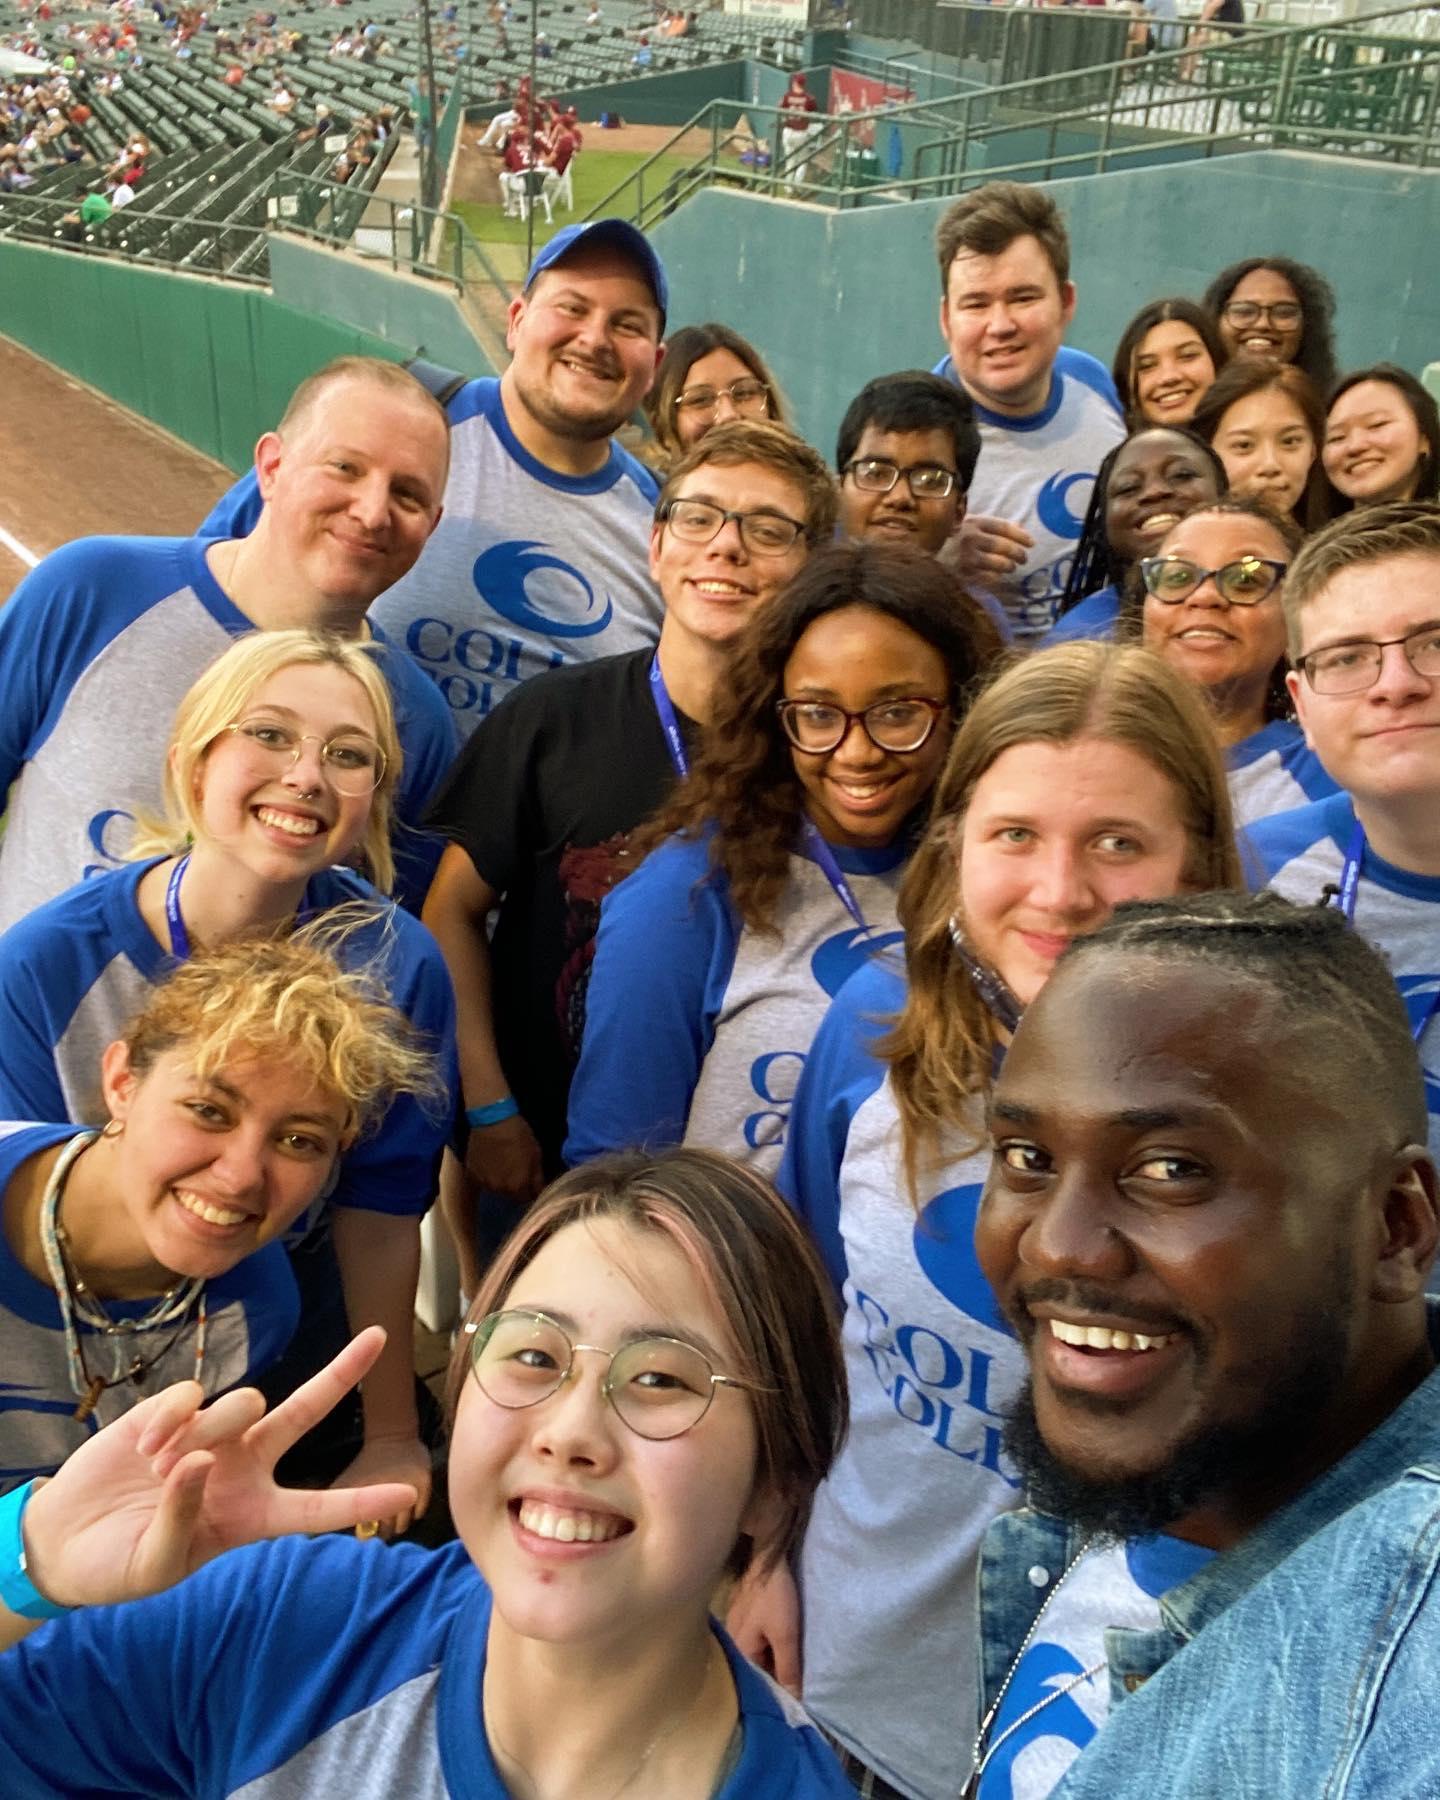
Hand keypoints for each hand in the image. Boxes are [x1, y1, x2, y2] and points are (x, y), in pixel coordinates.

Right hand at [21, 1329, 418, 1612]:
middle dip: (342, 1373)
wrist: (65, 1540)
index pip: (317, 1510)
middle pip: (305, 1412)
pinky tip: (142, 1448)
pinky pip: (194, 1395)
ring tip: (158, 1468)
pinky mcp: (173, 1412)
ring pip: (245, 1402)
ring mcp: (212, 1434)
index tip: (405, 1493)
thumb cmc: (118, 1565)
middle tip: (379, 1337)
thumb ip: (182, 1518)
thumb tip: (200, 1463)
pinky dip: (170, 1419)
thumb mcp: (155, 1564)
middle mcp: (244, 1466)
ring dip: (207, 1431)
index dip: (360, 1501)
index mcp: (253, 1515)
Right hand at [464, 1110, 542, 1206]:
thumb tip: (539, 1191)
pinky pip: (483, 1180)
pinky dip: (488, 1175)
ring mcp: (484, 1182)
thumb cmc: (518, 1135)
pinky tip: (490, 1163)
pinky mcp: (471, 1174)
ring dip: (501, 1182)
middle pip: (511, 1195)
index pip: (528, 1198)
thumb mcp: (536, 1155)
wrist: (492, 1120)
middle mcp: (500, 1189)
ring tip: (503, 1166)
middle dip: (516, 1187)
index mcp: (517, 1186)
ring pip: (496, 1189)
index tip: (532, 1182)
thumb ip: (537, 1178)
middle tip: (518, 1172)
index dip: (531, 1190)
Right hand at [726, 1558, 801, 1695]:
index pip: (758, 1686)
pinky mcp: (743, 1616)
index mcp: (738, 1653)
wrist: (766, 1557)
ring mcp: (736, 1628)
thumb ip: (788, 1669)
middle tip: (799, 1689)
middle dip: (775, 1679)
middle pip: (756, 1671)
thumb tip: (794, 1704)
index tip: (796, 1706)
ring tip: (794, 1671)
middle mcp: (732, 1644)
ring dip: (773, 1663)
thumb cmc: (774, 1596)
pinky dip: (769, 1648)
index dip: (777, 1696)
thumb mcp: (786, 1635)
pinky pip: (757, 1642)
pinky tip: (782, 1647)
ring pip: (757, 1656)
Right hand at [948, 514, 1033, 584]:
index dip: (1021, 536)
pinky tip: (997, 577)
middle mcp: (971, 538)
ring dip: (1009, 567)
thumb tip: (1020, 527)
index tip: (1031, 543)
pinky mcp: (964, 574)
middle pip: (1004, 546)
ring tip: (1011, 568)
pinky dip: (996, 578)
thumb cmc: (947, 539)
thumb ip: (991, 526)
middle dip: (1019, 554)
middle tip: (1024, 559)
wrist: (923, 555)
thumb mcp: (967, 526)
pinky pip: (989, 578)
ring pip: (999, 563)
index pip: (1003, 528)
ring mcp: (967, 557)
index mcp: (972, 523)